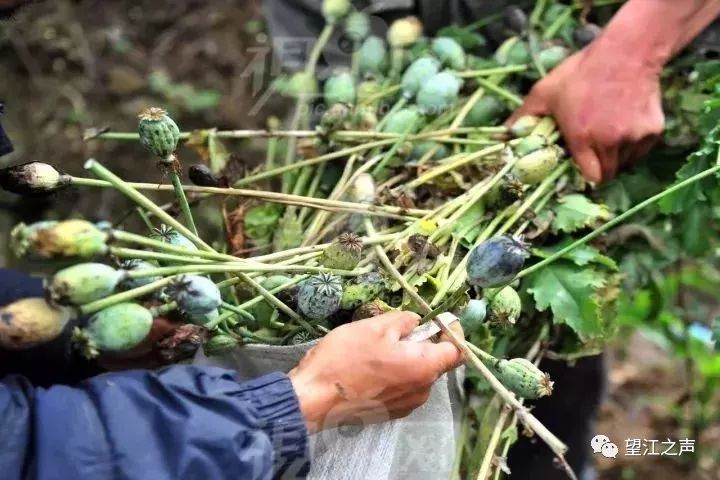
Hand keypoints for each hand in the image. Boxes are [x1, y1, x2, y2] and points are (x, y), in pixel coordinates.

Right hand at [288, 311, 463, 432]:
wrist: (313, 399)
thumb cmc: (345, 359)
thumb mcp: (375, 327)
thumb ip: (404, 321)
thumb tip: (417, 322)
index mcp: (424, 368)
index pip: (457, 351)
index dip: (452, 332)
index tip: (438, 320)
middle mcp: (422, 391)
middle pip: (435, 363)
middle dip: (422, 344)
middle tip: (394, 330)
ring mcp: (405, 406)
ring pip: (416, 375)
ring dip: (405, 360)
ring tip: (375, 349)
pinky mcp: (389, 414)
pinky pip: (402, 388)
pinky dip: (393, 375)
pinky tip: (368, 368)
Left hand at [509, 41, 663, 183]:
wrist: (627, 52)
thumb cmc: (581, 72)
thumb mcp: (545, 93)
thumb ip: (523, 118)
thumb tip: (500, 136)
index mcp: (583, 138)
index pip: (590, 179)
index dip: (584, 177)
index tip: (578, 169)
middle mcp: (611, 142)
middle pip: (608, 175)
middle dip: (598, 169)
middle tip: (590, 153)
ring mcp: (635, 137)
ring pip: (625, 163)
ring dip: (615, 156)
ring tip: (606, 133)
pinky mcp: (654, 130)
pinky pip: (640, 149)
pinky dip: (632, 144)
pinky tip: (622, 124)